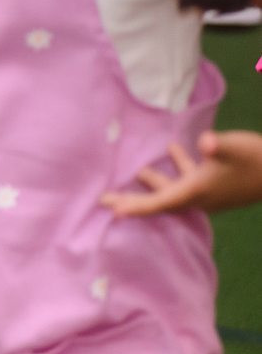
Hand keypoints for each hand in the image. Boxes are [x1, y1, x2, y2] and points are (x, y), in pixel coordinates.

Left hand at [101, 130, 261, 215]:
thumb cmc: (256, 160)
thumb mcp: (235, 148)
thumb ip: (217, 146)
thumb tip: (206, 142)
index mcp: (197, 192)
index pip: (160, 203)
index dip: (137, 206)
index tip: (113, 211)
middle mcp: (199, 198)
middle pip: (160, 202)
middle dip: (134, 201)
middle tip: (106, 199)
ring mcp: (209, 194)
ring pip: (174, 191)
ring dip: (156, 183)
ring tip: (139, 171)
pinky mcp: (218, 186)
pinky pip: (189, 182)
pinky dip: (178, 170)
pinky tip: (174, 149)